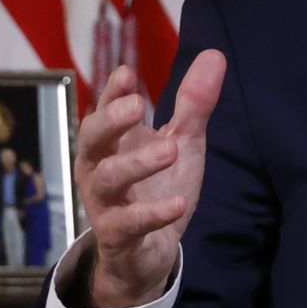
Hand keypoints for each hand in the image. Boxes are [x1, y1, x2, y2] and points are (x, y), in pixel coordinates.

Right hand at [75, 51, 225, 307]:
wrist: (147, 253)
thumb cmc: (158, 187)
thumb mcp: (181, 142)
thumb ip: (193, 104)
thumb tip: (215, 54)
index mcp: (111, 142)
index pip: (105, 110)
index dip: (112, 92)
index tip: (127, 73)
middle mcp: (99, 168)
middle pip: (91, 139)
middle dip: (110, 121)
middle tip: (137, 106)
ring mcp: (104, 203)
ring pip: (109, 179)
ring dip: (137, 164)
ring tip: (170, 151)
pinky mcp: (118, 236)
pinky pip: (128, 224)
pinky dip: (153, 213)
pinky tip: (179, 203)